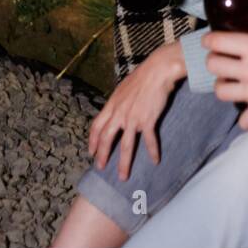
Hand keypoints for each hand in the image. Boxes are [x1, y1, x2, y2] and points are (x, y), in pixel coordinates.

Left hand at [86, 43, 185, 180]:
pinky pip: (149, 140)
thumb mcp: (123, 88)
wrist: (157, 70)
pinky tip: (155, 161)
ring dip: (124, 163)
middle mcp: (119, 113)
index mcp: (112, 105)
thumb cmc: (143, 76)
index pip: (96, 126)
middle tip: (101, 168)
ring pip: (126, 145)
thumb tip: (117, 108)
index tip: (91, 152)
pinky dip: (153, 151)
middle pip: (106, 139)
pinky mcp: (147, 120)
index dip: (92, 140)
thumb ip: (119, 101)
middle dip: (102, 155)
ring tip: (123, 176)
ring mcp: (132, 118)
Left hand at [204, 10, 247, 131]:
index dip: (210, 40)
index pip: (218, 42)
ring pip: (220, 92)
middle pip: (213, 66)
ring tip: (232, 84)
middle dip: (213, 62)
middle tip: (220, 61)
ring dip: (223, 87)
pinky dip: (246, 117)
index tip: (210, 41)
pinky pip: (242, 120)